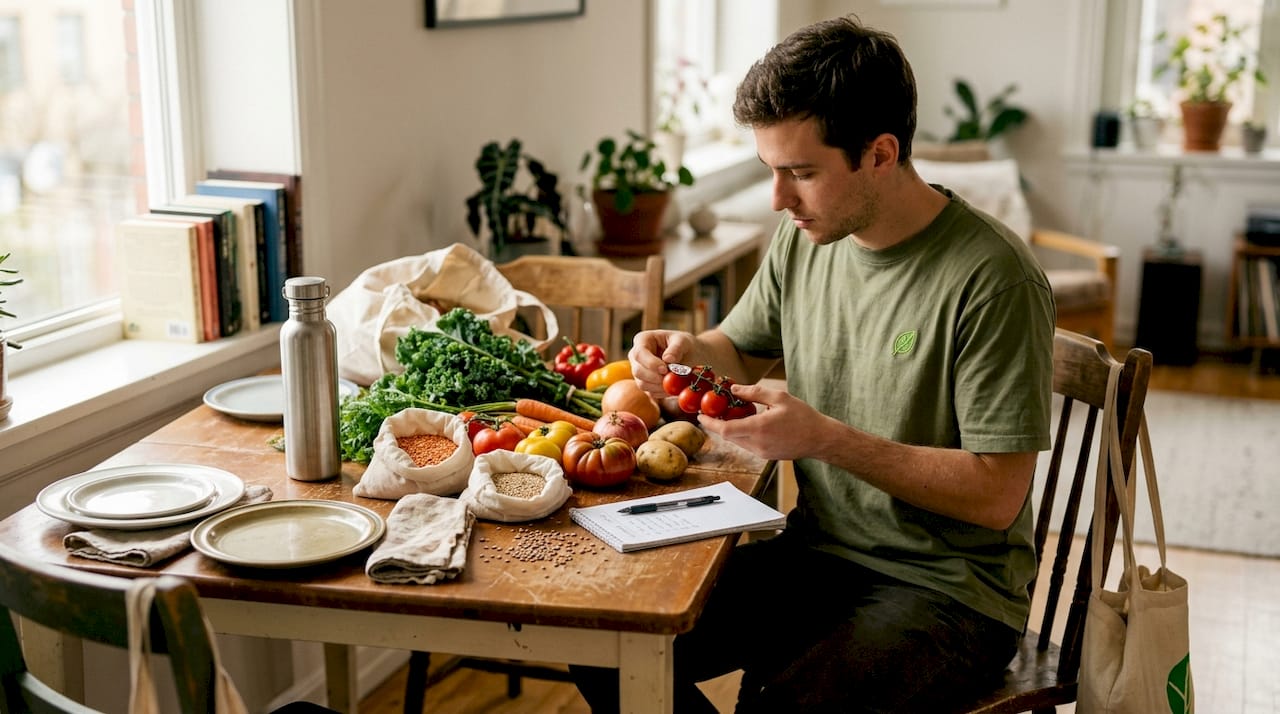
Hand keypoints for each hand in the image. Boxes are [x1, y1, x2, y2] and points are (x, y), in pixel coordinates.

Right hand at [628, 329, 695, 399]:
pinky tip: (674, 386)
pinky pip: (650, 392)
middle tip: (672, 378)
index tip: (665, 369)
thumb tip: (668, 359)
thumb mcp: (684, 341)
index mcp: (642, 340)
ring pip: (642, 384)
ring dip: (660, 386)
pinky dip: (662, 392)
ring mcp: (639, 371)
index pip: (639, 353)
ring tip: (675, 381)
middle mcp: (636, 356)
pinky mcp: (645, 383)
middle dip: (655, 377)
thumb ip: (676, 348)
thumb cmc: (684, 344)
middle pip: (638, 371)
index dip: (650, 363)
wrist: (689, 356)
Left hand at [698, 382, 832, 461]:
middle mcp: (757, 444)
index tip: (699, 416)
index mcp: (759, 428)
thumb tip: (734, 389)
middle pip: (728, 436)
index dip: (709, 424)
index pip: (725, 430)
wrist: (820, 439)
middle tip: (711, 412)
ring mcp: (762, 452)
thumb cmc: (803, 416)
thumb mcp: (779, 397)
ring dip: (730, 429)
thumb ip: (754, 393)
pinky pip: (747, 445)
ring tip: (729, 415)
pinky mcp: (766, 456)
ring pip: (737, 441)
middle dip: (717, 425)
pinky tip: (746, 423)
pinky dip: (741, 434)